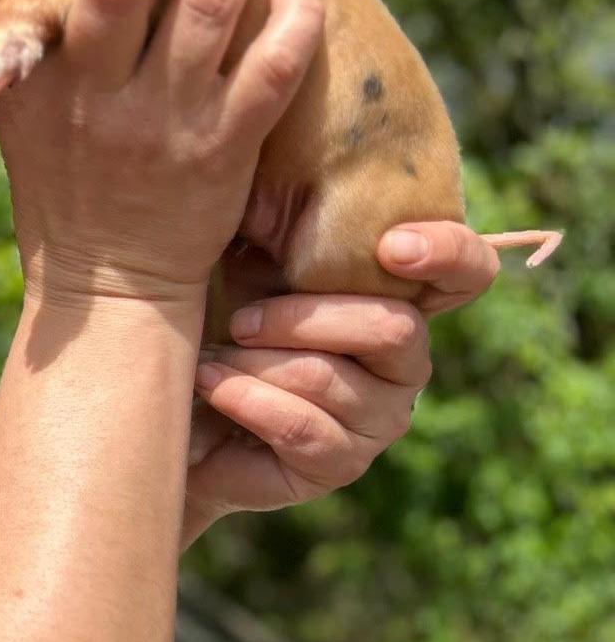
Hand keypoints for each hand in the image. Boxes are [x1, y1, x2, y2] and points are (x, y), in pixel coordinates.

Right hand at [0, 0, 326, 306]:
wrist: (106, 285)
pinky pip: (273, 66)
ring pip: (210, 6)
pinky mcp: (220, 151)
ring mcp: (158, 124)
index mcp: (25, 84)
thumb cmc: (65, 188)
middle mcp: (89, 97)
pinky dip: (296, 14)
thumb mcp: (22, 117)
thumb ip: (30, 45)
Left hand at [182, 222, 502, 537]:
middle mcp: (405, 362)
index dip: (448, 253)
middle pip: (393, 328)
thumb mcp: (244, 261)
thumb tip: (279, 176)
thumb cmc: (213, 322)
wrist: (175, 414)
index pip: (468, 271)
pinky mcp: (339, 465)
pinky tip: (209, 383)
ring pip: (331, 377)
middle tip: (242, 319)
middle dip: (304, 317)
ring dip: (257, 363)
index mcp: (397, 299)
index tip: (393, 245)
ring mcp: (378, 418)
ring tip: (211, 357)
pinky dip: (246, 398)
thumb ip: (278, 223)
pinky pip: (304, 428)